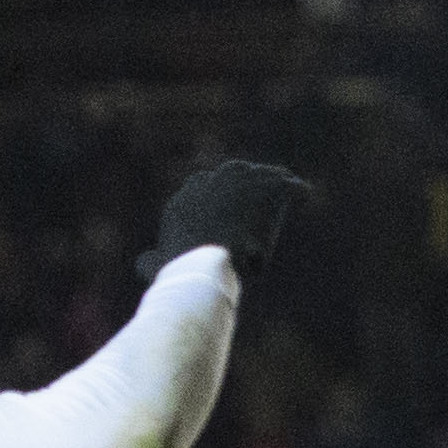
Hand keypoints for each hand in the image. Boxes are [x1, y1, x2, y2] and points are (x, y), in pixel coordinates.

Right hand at [146, 159, 311, 278]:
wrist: (204, 264)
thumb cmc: (181, 274)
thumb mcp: (160, 268)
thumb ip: (152, 262)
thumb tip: (142, 263)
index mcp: (185, 200)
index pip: (203, 185)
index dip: (219, 194)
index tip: (229, 204)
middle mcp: (210, 183)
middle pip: (232, 174)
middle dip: (246, 183)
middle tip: (260, 195)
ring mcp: (237, 182)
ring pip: (259, 176)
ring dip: (272, 182)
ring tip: (285, 189)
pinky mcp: (263, 188)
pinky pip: (285, 185)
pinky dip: (295, 189)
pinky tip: (305, 193)